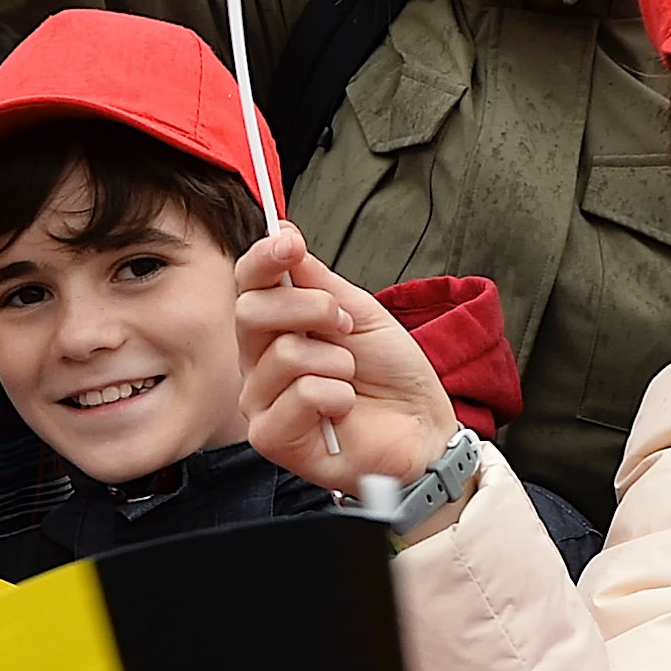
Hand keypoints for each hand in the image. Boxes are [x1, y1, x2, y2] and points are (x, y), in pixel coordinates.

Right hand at [234, 229, 454, 493]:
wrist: (422, 429)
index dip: (263, 258)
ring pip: (284, 353)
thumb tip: (282, 233)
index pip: (247, 285)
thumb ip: (317, 280)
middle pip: (251, 311)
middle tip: (345, 326)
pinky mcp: (272, 437)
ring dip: (337, 362)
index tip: (290, 242)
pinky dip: (338, 396)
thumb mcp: (360, 313)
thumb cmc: (392, 377)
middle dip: (310, 308)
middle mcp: (259, 364)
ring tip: (350, 380)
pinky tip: (344, 410)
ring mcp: (261, 402)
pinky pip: (301, 393)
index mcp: (276, 329)